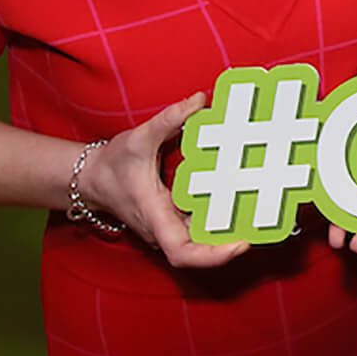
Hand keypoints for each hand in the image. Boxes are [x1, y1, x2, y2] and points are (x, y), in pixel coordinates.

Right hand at [79, 94, 249, 268]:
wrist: (90, 179)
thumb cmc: (111, 164)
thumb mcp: (138, 138)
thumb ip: (168, 119)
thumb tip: (198, 100)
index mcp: (154, 216)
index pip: (182, 252)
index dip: (212, 255)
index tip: (241, 244)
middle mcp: (163, 229)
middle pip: (199, 252)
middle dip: (231, 245)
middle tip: (266, 225)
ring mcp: (168, 228)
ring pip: (201, 242)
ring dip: (229, 234)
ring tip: (263, 215)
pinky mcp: (172, 221)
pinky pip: (198, 229)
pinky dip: (219, 221)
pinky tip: (242, 204)